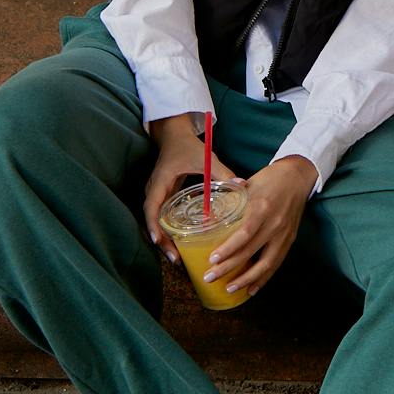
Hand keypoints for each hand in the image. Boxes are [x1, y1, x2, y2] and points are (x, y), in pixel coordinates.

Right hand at [144, 113, 242, 259]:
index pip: (151, 208)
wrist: (174, 135)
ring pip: (155, 222)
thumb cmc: (187, 146)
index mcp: (160, 183)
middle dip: (161, 241)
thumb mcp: (205, 158)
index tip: (159, 241)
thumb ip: (223, 172)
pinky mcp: (162, 197)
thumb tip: (243, 185)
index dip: (154, 226)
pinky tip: (180, 245)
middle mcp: (153, 192)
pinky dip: (167, 232)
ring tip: (177, 259)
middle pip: (152, 221)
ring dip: (163, 240)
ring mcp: (156, 195)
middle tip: (175, 259)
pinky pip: (161, 218)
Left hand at [203, 156, 317, 302]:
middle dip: (229, 268)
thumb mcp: (248, 184)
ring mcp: (284, 233)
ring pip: (266, 263)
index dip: (228, 249)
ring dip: (247, 279)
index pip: (244, 233)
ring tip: (229, 289)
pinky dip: (264, 278)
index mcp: (262, 206)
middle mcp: (274, 223)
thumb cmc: (269, 178)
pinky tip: (251, 288)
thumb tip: (207, 214)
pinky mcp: (290, 239)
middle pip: (250, 251)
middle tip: (210, 277)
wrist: (297, 176)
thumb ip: (229, 199)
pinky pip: (276, 263)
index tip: (212, 260)